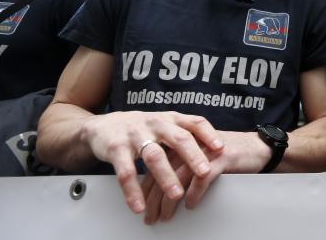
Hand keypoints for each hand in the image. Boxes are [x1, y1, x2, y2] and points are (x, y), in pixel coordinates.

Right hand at [80, 110, 223, 213]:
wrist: (103, 125)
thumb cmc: (142, 128)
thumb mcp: (165, 124)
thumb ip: (186, 134)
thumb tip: (217, 151)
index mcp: (171, 119)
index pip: (195, 122)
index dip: (209, 134)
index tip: (221, 148)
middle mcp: (156, 124)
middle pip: (178, 139)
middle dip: (193, 156)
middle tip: (205, 172)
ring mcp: (136, 135)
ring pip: (154, 156)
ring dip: (166, 177)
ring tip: (176, 195)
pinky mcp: (116, 148)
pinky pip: (125, 172)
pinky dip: (132, 191)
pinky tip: (139, 205)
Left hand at [141, 130, 271, 223]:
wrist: (257, 148)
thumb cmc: (228, 153)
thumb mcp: (200, 154)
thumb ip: (182, 161)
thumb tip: (159, 185)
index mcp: (183, 139)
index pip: (156, 162)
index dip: (146, 186)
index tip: (142, 205)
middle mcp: (191, 142)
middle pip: (164, 170)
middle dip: (154, 197)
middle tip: (150, 216)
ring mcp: (206, 149)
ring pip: (179, 176)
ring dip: (170, 200)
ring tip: (165, 215)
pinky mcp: (222, 158)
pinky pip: (202, 178)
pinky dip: (194, 193)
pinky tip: (190, 205)